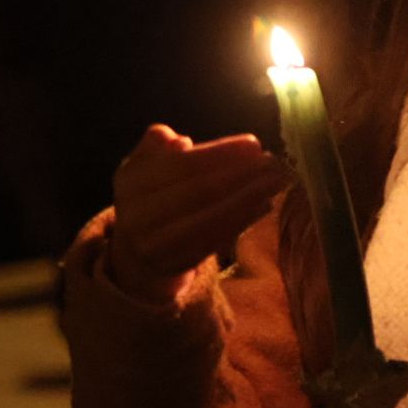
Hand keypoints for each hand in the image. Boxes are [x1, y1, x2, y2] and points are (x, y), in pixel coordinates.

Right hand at [107, 124, 288, 303]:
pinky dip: (243, 221)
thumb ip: (156, 147)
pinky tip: (264, 205)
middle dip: (242, 175)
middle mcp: (136, 215)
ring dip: (249, 198)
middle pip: (199, 192)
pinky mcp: (175, 265)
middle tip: (274, 163)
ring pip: (210, 218)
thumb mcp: (145, 167)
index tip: (254, 144)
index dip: (220, 154)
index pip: (182, 164)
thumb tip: (178, 141)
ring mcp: (155, 245)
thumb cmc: (152, 198)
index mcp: (130, 182)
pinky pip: (215, 241)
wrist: (136, 254)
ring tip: (277, 181)